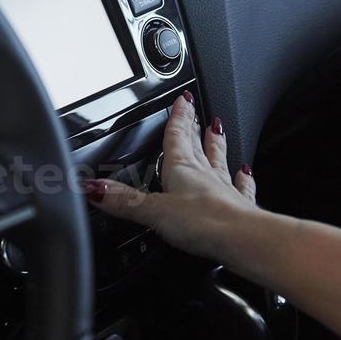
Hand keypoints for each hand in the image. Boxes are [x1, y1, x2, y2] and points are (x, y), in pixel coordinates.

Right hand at [84, 92, 257, 259]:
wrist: (242, 239)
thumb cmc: (203, 222)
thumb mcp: (153, 211)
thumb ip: (124, 201)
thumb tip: (94, 189)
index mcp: (183, 169)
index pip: (178, 136)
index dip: (178, 117)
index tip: (181, 100)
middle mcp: (205, 174)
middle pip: (197, 145)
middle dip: (194, 127)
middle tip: (196, 112)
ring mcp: (225, 190)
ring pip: (219, 160)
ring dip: (217, 145)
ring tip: (218, 130)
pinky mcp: (240, 209)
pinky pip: (242, 187)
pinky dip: (243, 178)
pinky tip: (246, 173)